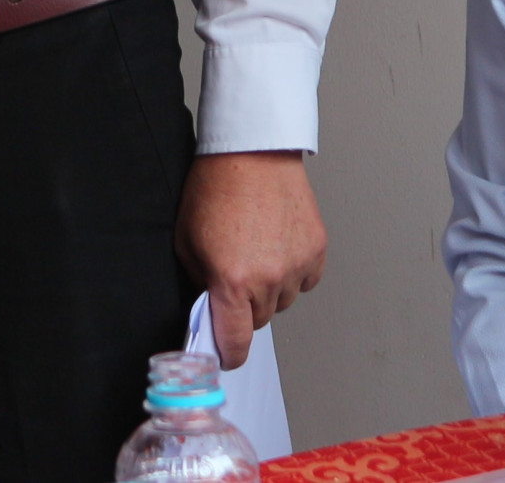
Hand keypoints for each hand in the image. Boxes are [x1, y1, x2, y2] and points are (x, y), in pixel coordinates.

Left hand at [176, 151, 326, 368]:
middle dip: (245, 306)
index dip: (229, 353)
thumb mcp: (187, 244)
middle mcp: (269, 279)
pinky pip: (306, 279)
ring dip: (271, 287)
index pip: (236, 343)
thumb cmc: (215, 190)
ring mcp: (297, 264)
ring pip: (284, 300)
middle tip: (235, 274)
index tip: (227, 353)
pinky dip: (294, 270)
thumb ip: (199, 285)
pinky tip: (278, 244)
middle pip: (259, 319)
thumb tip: (210, 312)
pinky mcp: (317, 248)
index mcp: (231, 281)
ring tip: (258, 251)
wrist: (251, 151)